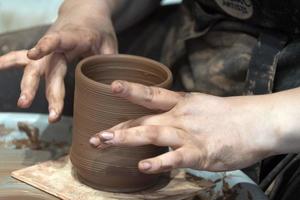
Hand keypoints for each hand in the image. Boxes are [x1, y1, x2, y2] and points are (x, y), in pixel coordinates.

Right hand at [0, 0, 116, 122]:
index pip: (59, 40)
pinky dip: (8, 62)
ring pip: (35, 67)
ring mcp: (48, 48)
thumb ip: (108, 61)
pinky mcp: (43, 52)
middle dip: (50, 91)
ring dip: (29, 85)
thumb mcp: (109, 42)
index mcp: (76, 36)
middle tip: (53, 113)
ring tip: (24, 103)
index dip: (46, 46)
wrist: (85, 13)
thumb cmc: (98, 29)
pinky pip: (23, 57)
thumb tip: (113, 86)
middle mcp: (58, 42)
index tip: (33, 55)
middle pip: (50, 67)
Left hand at [90, 81, 278, 173]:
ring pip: (152, 133)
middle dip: (118, 127)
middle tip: (95, 136)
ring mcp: (188, 133)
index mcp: (180, 103)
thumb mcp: (199, 105)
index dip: (130, 89)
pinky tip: (143, 166)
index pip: (150, 95)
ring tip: (105, 142)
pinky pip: (175, 157)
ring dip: (127, 138)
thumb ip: (178, 111)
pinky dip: (159, 161)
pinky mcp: (200, 152)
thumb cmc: (229, 116)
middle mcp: (179, 116)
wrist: (257, 122)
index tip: (111, 86)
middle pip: (143, 119)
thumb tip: (161, 117)